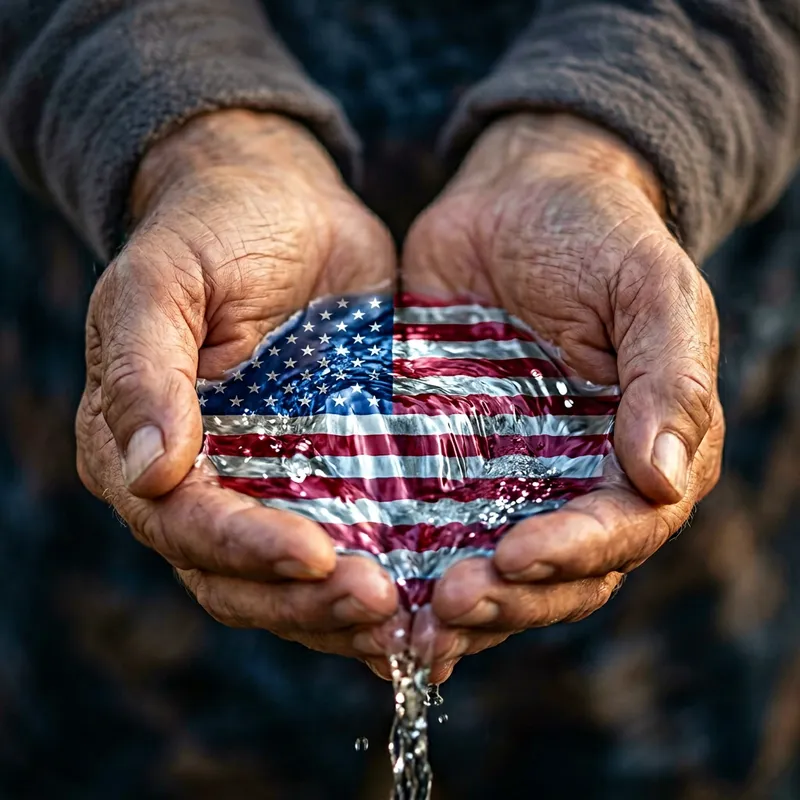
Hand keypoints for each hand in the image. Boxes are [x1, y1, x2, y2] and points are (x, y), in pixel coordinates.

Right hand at [76, 110, 402, 664]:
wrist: (282, 204)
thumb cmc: (212, 230)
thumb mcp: (164, 282)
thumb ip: (143, 370)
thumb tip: (148, 472)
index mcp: (140, 445)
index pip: (183, 525)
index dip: (243, 549)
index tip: (315, 555)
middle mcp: (202, 482)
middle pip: (239, 577)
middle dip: (304, 599)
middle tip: (378, 602)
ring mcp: (270, 483)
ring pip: (295, 579)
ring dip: (345, 610)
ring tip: (412, 618)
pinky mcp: (332, 471)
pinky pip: (351, 542)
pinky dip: (385, 580)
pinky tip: (428, 601)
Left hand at [402, 113, 723, 680]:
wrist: (518, 195)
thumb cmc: (598, 236)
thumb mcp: (651, 291)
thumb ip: (671, 381)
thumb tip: (666, 482)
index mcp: (642, 451)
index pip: (620, 530)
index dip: (574, 553)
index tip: (516, 555)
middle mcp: (576, 479)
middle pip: (555, 574)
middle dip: (509, 598)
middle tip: (451, 605)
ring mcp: (508, 475)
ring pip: (491, 567)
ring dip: (456, 605)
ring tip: (406, 625)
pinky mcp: (446, 458)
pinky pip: (428, 526)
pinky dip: (406, 567)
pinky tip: (371, 590)